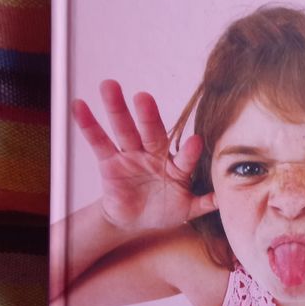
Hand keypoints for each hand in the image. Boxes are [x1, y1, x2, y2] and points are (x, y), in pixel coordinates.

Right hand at [72, 80, 216, 230]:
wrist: (135, 220)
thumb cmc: (164, 209)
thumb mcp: (186, 209)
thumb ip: (203, 202)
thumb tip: (225, 198)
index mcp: (176, 166)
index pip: (183, 156)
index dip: (188, 151)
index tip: (195, 141)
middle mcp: (154, 154)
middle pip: (151, 132)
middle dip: (147, 116)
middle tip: (143, 97)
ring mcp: (131, 155)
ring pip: (124, 129)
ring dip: (116, 108)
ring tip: (109, 86)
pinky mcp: (110, 162)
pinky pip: (99, 141)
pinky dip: (89, 124)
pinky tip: (79, 106)